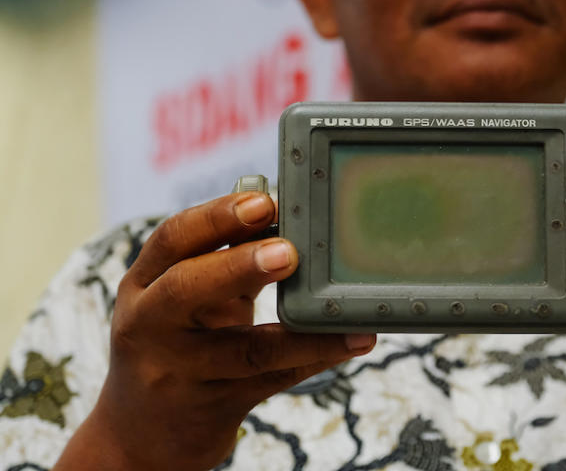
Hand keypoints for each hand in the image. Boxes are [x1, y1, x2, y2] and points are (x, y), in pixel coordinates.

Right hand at [55, 193, 376, 470]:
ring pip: (244, 349)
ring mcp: (180, 372)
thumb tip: (283, 210)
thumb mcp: (184, 294)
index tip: (263, 202)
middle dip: (238, 266)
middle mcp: (151, 326)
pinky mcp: (214, 407)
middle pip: (186, 290)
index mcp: (144, 283)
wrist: (142, 432)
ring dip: (300, 331)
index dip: (216, 217)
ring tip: (339, 309)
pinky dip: (316, 357)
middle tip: (288, 252)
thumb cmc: (176, 339)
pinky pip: (273, 379)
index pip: (172, 240)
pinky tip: (353, 341)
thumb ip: (224, 255)